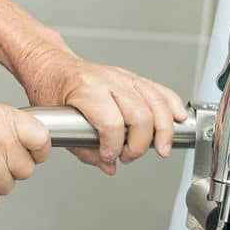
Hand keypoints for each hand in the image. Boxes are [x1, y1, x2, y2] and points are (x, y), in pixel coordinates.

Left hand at [18, 45, 188, 174]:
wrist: (51, 64)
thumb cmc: (50, 88)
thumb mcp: (55, 121)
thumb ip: (83, 149)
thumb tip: (108, 165)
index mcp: (86, 88)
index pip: (111, 123)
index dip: (114, 146)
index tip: (110, 157)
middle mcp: (108, 80)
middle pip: (139, 115)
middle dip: (139, 144)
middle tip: (128, 156)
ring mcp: (123, 76)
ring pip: (156, 102)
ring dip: (163, 130)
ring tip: (160, 149)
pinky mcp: (133, 77)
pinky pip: (160, 91)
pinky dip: (173, 107)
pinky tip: (178, 121)